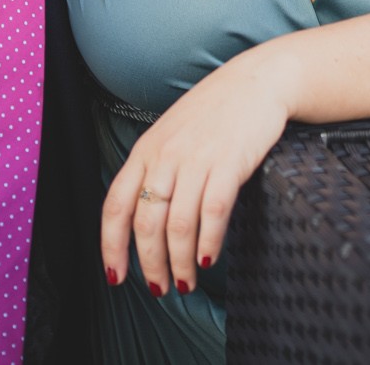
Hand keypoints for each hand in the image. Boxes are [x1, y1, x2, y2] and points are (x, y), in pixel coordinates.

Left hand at [100, 52, 293, 297]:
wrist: (257, 81)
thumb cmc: (215, 112)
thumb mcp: (172, 134)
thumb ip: (156, 170)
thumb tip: (146, 221)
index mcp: (145, 151)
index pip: (115, 206)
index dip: (111, 247)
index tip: (116, 276)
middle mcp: (165, 156)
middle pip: (146, 224)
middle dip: (150, 265)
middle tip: (161, 288)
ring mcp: (197, 159)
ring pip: (177, 225)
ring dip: (180, 262)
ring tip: (187, 282)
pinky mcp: (229, 163)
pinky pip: (213, 213)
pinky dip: (209, 242)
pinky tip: (210, 259)